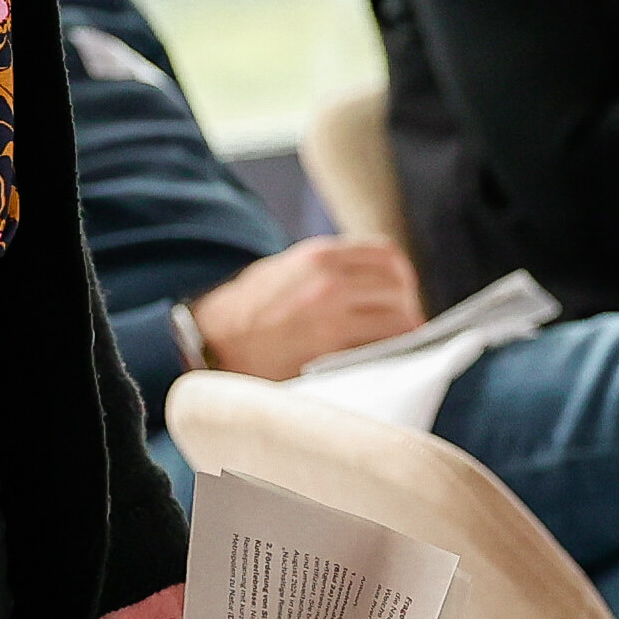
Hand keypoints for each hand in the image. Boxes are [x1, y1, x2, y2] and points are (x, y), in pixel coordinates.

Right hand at [186, 238, 421, 381]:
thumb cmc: (247, 310)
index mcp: (320, 256)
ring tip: (393, 347)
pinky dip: (388, 356)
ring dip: (404, 334)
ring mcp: (331, 318)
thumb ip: (328, 267)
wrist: (212, 343)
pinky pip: (380, 351)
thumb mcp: (286, 269)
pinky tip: (379, 363)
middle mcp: (330, 281)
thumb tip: (372, 281)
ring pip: (400, 321)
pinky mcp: (329, 353)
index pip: (388, 256)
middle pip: (400, 288)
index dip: (401, 277)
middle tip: (401, 327)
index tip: (399, 294)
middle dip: (407, 308)